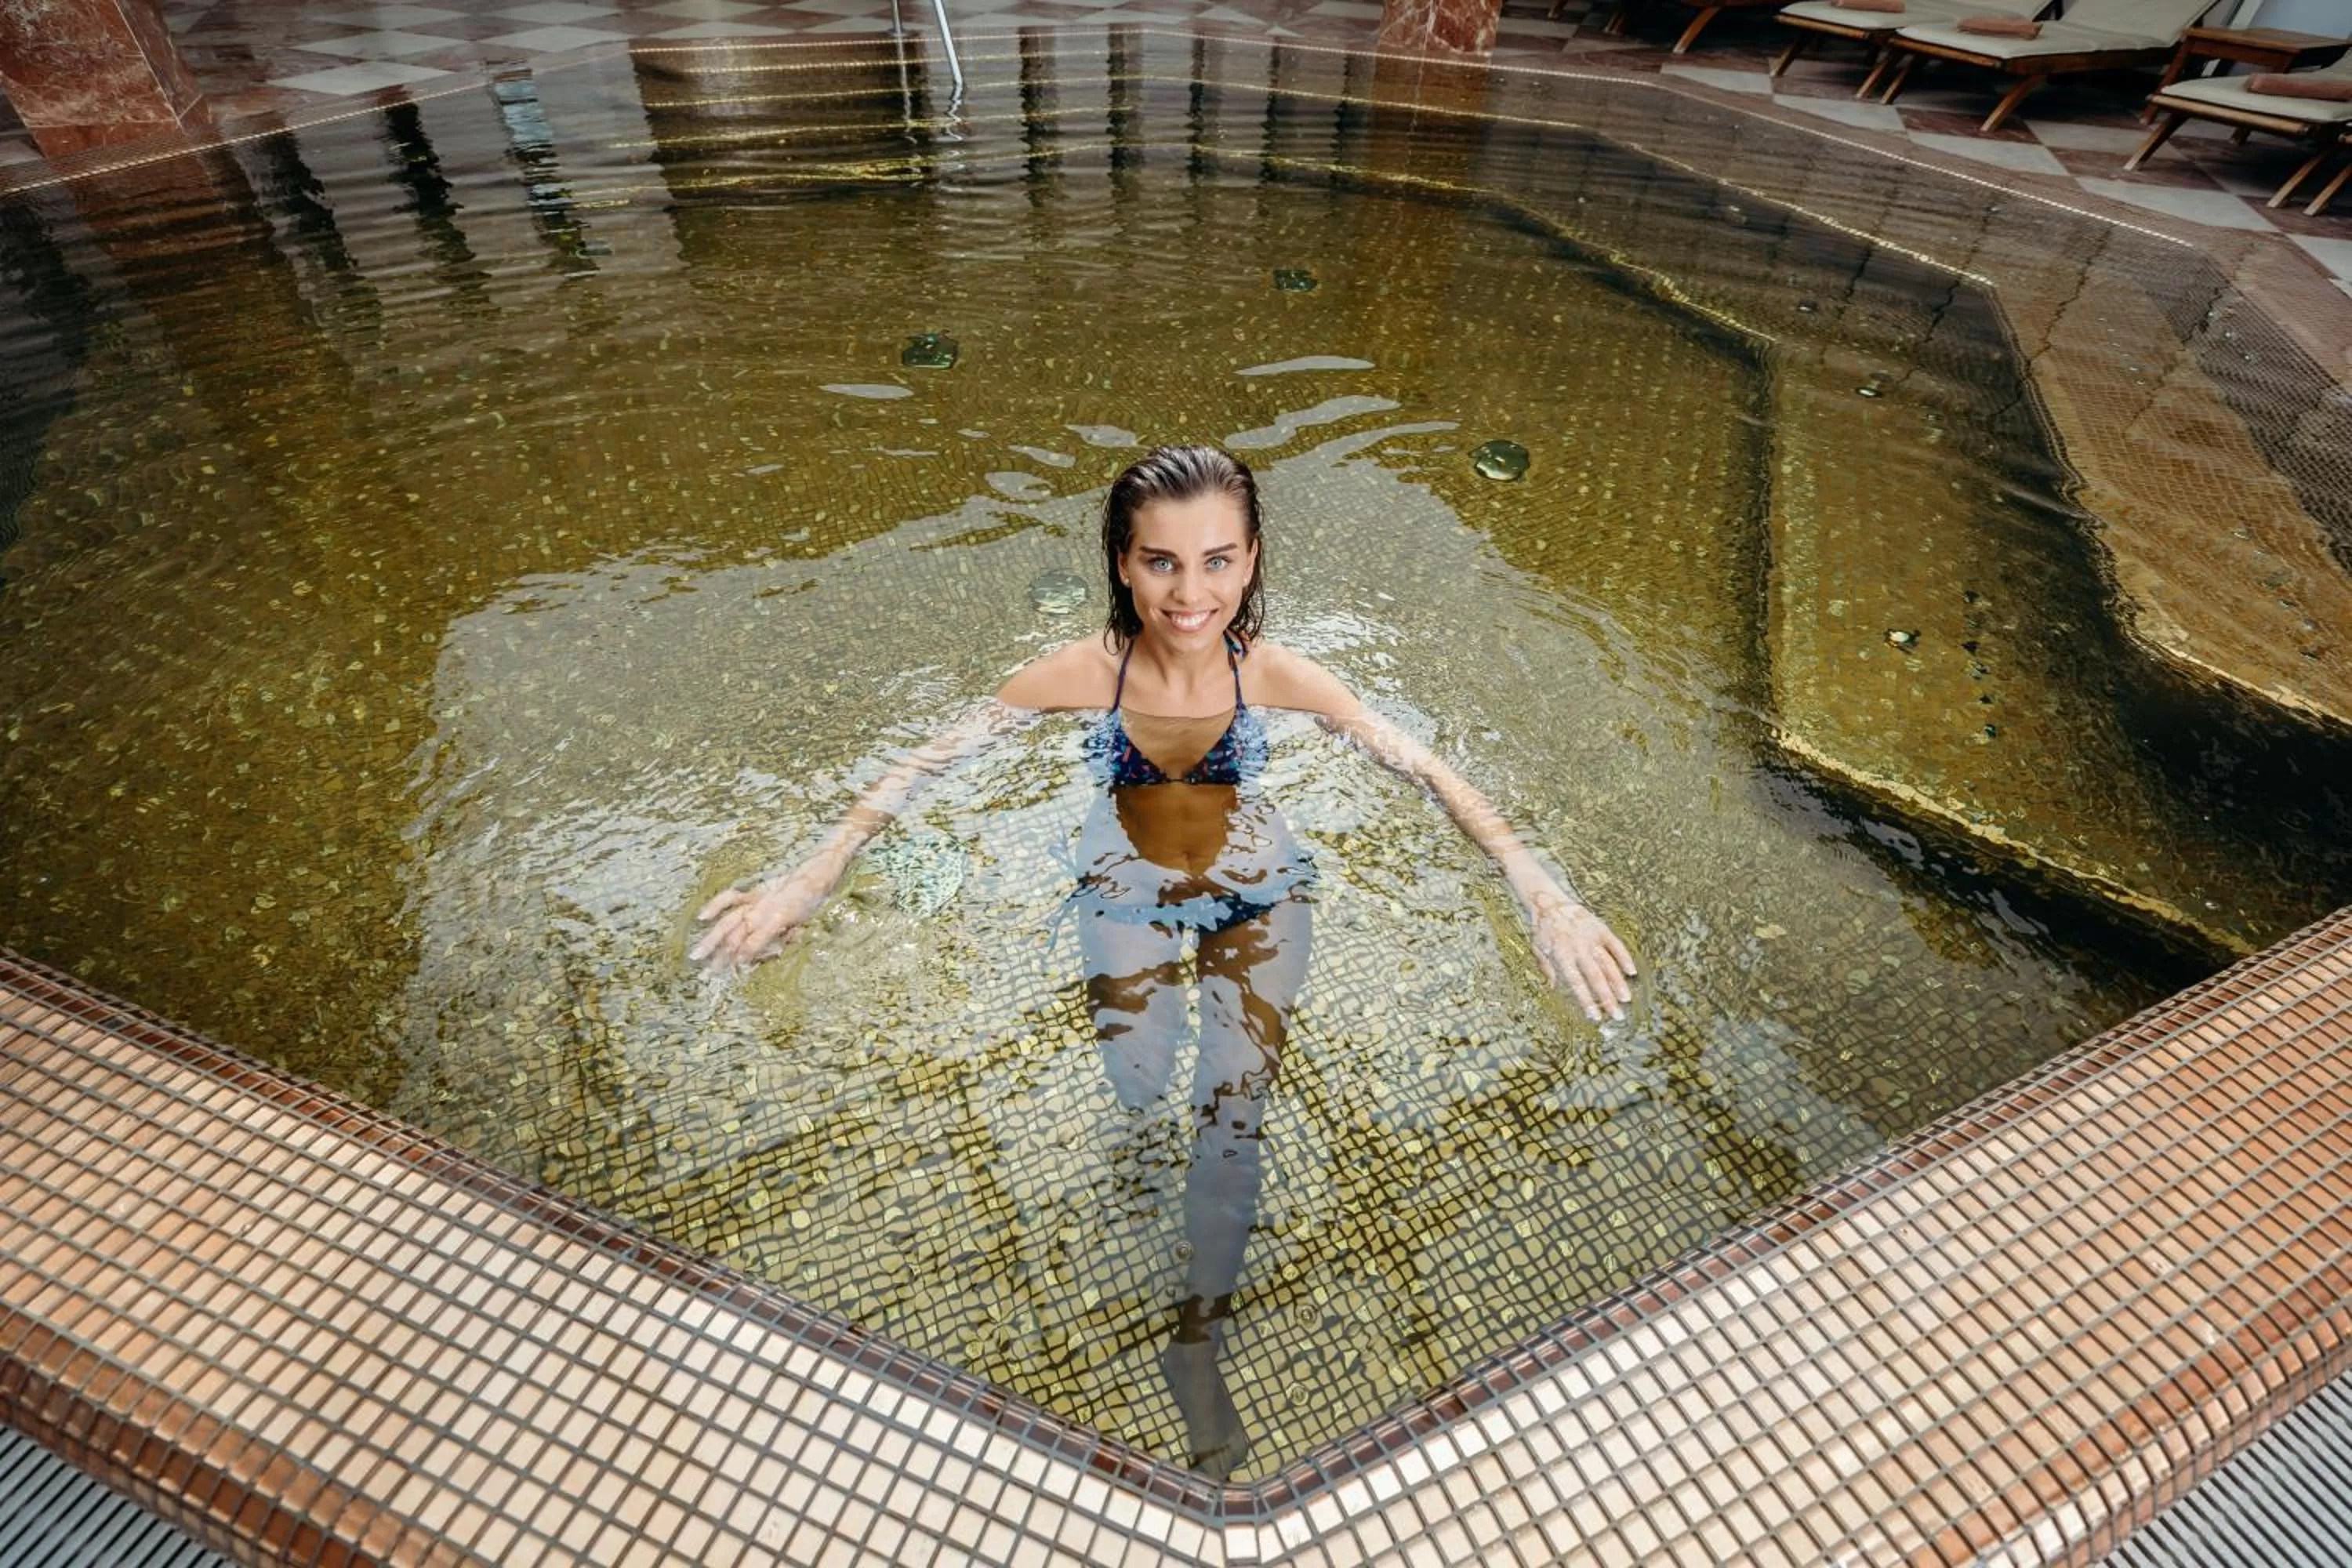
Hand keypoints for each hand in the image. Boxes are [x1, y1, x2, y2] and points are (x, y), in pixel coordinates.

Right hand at [690, 859, 835, 968]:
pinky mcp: (751, 891)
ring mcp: (754, 901)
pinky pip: (729, 897)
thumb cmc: (811, 904)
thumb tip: (770, 953)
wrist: (813, 876)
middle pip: (736, 937)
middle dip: (722, 957)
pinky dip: (715, 906)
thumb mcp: (803, 926)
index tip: (735, 970)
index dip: (744, 957)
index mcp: (777, 921)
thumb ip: (786, 939)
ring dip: (711, 940)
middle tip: (710, 974)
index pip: (754, 943)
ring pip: (727, 922)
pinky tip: (702, 917)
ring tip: (697, 955)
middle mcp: (761, 911)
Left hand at [1523, 884, 1635, 1022]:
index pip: (1576, 982)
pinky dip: (1624, 958)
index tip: (1595, 1017)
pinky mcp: (1601, 928)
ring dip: (1618, 982)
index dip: (1586, 1000)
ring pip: (1608, 963)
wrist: (1550, 902)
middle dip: (1607, 998)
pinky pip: (1616, 944)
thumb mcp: (1539, 950)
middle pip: (1595, 977)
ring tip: (1626, 999)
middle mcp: (1578, 947)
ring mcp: (1591, 937)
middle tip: (1617, 1015)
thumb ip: (1548, 969)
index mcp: (1562, 955)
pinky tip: (1632, 972)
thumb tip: (1554, 988)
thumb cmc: (1543, 930)